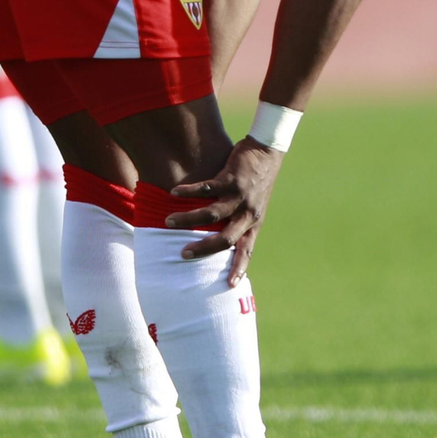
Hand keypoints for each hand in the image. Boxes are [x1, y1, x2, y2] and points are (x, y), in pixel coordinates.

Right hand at [167, 138, 283, 285]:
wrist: (267, 152)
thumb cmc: (257, 180)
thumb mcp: (254, 206)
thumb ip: (240, 220)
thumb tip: (220, 235)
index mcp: (253, 223)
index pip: (247, 250)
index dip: (239, 268)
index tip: (230, 285)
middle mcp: (248, 214)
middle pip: (226, 239)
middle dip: (203, 248)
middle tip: (183, 254)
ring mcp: (240, 197)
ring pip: (211, 214)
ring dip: (188, 219)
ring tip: (169, 222)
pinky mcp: (231, 179)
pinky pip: (206, 188)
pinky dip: (189, 192)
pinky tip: (174, 192)